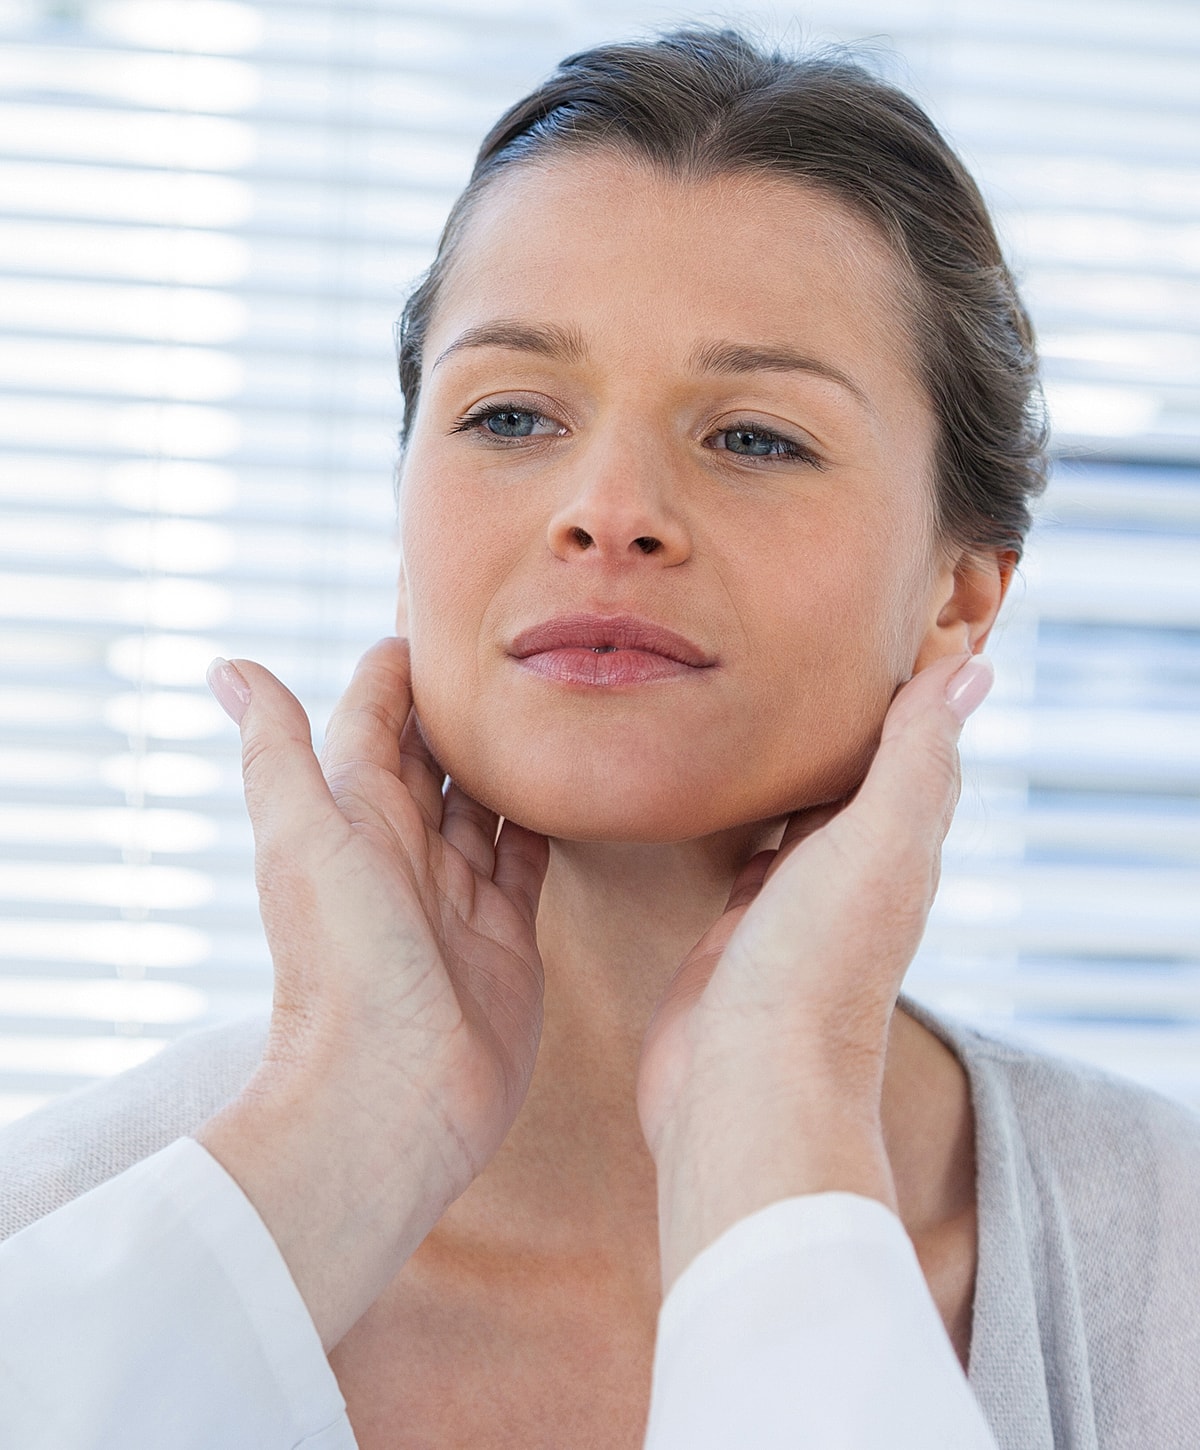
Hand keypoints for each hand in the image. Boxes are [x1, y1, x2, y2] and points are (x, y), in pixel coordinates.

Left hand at [199, 638, 548, 1346]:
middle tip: (516, 643)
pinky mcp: (507, 935)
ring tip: (552, 701)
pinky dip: (545, 822)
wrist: (390, 1098)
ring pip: (487, 803)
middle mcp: (404, 849)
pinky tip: (570, 785)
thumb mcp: (305, 838)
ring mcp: (458, 894)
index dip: (402, 668)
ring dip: (510, 757)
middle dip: (464, 704)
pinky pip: (528, 861)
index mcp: (354, 817)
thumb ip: (279, 751)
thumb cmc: (341, 967)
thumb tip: (227, 666)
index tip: (438, 610)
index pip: (378, 721)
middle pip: (436, 757)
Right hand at [636, 652, 993, 1289]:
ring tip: (765, 707)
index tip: (892, 633)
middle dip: (846, 727)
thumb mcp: (877, 843)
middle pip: (857, 784)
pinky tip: (717, 796)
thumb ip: (917, 758)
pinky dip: (740, 819)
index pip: (916, 757)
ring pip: (799, 819)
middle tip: (819, 656)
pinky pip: (745, 858)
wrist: (745, 1086)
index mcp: (895, 850)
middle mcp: (850, 876)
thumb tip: (975, 671)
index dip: (911, 697)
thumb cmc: (816, 967)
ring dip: (793, 772)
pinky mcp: (734, 933)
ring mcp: (791, 907)